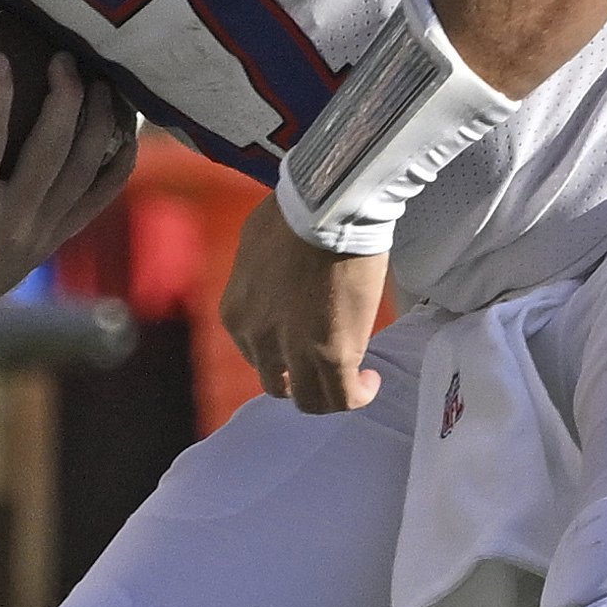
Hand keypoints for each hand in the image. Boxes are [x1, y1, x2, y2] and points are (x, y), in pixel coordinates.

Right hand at [0, 51, 137, 333]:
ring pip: (84, 171)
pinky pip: (99, 198)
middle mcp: (11, 222)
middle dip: (65, 98)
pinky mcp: (54, 240)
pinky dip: (118, 163)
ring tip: (97, 80)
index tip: (0, 57)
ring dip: (98, 122)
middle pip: (52, 151)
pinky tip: (123, 127)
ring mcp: (39, 233)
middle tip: (62, 57)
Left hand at [220, 194, 390, 412]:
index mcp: (235, 314)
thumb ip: (257, 275)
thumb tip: (273, 279)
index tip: (304, 341)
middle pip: (277, 382)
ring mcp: (294, 351)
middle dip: (301, 377)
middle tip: (324, 364)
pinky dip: (358, 395)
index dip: (282, 352)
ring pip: (310, 400)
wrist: (325, 207)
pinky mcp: (332, 354)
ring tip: (352, 378)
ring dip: (329, 394)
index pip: (254, 353)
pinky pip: (344, 396)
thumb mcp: (253, 243)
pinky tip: (370, 380)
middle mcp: (257, 340)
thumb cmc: (294, 212)